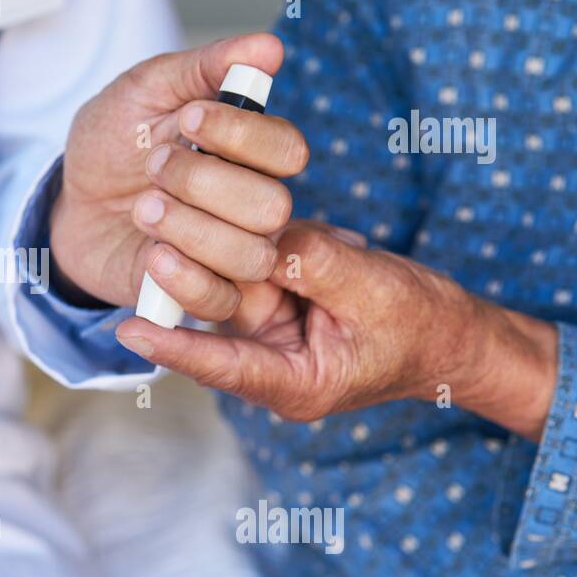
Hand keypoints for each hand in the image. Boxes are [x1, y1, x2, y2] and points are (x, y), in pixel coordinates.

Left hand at [50, 32, 307, 312]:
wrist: (72, 201)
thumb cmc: (115, 142)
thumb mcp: (145, 91)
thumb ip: (204, 68)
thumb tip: (267, 48)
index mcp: (251, 152)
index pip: (288, 150)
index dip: (243, 136)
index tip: (187, 118)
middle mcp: (251, 204)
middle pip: (272, 206)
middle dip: (204, 182)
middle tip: (153, 166)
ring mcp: (229, 253)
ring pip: (249, 255)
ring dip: (189, 227)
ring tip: (143, 207)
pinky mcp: (200, 292)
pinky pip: (220, 300)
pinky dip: (186, 276)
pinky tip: (153, 252)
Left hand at [115, 220, 556, 437]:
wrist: (448, 334)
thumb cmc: (419, 326)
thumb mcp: (374, 294)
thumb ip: (319, 267)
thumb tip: (268, 236)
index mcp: (293, 382)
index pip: (224, 367)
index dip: (176, 346)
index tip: (128, 329)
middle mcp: (270, 360)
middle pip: (214, 317)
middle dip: (179, 276)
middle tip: (145, 232)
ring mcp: (269, 329)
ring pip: (224, 284)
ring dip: (199, 244)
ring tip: (158, 201)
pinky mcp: (274, 299)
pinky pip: (246, 264)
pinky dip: (235, 235)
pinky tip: (209, 194)